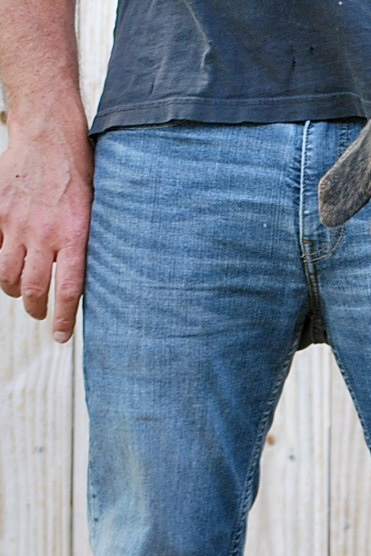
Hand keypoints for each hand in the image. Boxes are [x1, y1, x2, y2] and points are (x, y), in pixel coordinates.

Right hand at [0, 121, 92, 341]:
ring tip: (21, 292)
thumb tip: (82, 276)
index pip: (67, 289)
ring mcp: (16, 222)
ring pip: (7, 273)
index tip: (60, 337)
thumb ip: (85, 244)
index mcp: (74, 237)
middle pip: (33, 287)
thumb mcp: (96, 213)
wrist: (49, 137)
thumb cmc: (80, 175)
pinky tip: (6, 261)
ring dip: (13, 289)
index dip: (62, 318)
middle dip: (35, 308)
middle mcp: (43, 233)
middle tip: (38, 313)